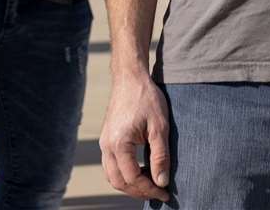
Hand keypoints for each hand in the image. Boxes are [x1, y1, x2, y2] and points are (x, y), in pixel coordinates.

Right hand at [98, 70, 171, 200]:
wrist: (130, 77)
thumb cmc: (146, 98)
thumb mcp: (159, 126)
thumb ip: (160, 156)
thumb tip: (161, 181)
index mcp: (119, 143)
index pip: (132, 178)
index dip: (149, 189)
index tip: (166, 192)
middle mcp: (106, 145)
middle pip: (118, 182)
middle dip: (139, 191)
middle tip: (159, 192)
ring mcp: (104, 142)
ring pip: (112, 176)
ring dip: (130, 185)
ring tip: (150, 185)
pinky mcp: (106, 139)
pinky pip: (110, 165)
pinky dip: (124, 174)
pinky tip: (140, 171)